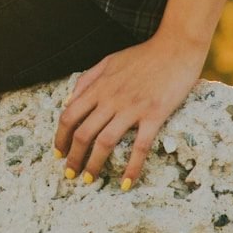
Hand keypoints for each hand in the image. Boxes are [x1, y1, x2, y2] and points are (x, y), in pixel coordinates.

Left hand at [53, 33, 205, 188]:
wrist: (174, 48)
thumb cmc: (142, 55)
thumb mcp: (109, 61)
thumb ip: (88, 80)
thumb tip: (69, 101)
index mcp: (99, 86)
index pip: (70, 115)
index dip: (61, 137)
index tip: (58, 153)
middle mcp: (111, 98)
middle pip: (83, 132)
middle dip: (73, 156)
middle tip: (70, 174)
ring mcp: (132, 108)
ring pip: (105, 142)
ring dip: (94, 165)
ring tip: (89, 180)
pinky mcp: (153, 116)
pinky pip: (139, 147)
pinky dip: (131, 168)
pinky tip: (125, 183)